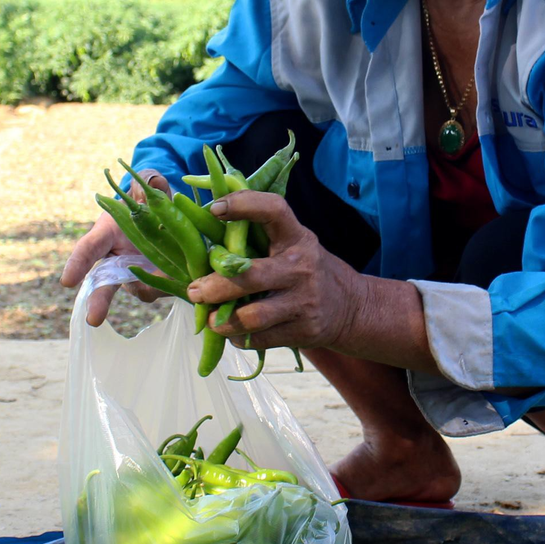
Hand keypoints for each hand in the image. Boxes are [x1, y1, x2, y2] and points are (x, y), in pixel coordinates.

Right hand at [59, 170, 170, 326]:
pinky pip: (163, 290)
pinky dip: (171, 284)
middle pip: (103, 285)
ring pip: (138, 289)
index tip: (67, 281)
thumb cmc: (149, 199)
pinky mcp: (160, 282)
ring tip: (168, 272)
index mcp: (107, 233)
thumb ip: (149, 180)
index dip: (77, 264)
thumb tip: (155, 182)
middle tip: (93, 319)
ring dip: (150, 285)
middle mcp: (117, 260)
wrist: (168, 215)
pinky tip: (182, 275)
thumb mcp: (149, 184)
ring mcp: (137, 274)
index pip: (89, 249)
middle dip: (98, 302)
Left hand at [187, 191, 365, 350]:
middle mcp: (301, 267)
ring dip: (223, 321)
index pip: (274, 210)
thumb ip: (258, 239)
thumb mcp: (292, 244)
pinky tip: (233, 333)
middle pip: (250, 275)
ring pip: (253, 316)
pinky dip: (240, 338)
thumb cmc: (303, 269)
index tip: (214, 209)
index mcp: (296, 237)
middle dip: (215, 286)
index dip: (243, 205)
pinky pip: (261, 338)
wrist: (350, 307)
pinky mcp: (304, 331)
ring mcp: (304, 301)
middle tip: (194, 291)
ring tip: (209, 320)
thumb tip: (200, 235)